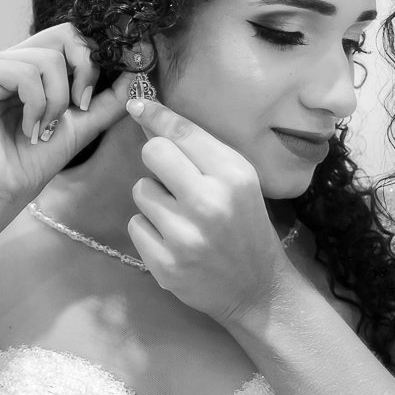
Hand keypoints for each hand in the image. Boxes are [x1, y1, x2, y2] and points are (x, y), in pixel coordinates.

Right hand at [0, 23, 132, 217]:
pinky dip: (36, 105)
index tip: (96, 95)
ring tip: (43, 128)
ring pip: (49, 59)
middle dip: (84, 72)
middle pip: (64, 34)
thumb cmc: (32, 162)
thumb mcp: (81, 125)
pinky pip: (24, 72)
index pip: (71, 38)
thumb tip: (136, 73)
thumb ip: (107, 100)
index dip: (95, 57)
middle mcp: (10, 58)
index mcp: (31, 66)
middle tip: (79, 106)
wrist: (1, 191)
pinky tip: (27, 129)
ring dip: (57, 101)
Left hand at [125, 98, 291, 327]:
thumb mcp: (238, 180)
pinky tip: (173, 240)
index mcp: (234, 175)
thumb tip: (149, 116)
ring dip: (154, 199)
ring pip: (140, 190)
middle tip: (172, 178)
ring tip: (180, 216)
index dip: (155, 114)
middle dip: (157, 160)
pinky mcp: (166, 264)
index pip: (182, 132)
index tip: (136, 105)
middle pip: (153, 152)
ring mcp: (185, 236)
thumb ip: (199, 149)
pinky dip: (149, 229)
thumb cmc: (245, 225)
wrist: (258, 289)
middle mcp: (209, 202)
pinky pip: (135, 225)